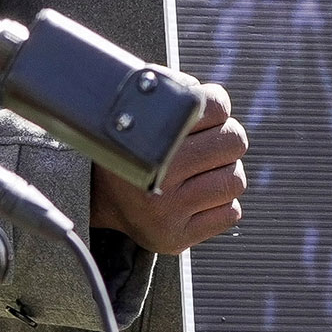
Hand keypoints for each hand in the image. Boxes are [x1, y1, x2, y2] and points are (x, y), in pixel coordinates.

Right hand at [88, 84, 245, 253]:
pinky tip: (196, 198)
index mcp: (145, 139)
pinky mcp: (176, 239)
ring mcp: (166, 214)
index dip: (216, 104)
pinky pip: (231, 213)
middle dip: (224, 138)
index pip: (213, 106)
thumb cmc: (129, 145)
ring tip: (200, 171)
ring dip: (224, 172)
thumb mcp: (138, 109)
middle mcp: (154, 179)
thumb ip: (174, 92)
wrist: (96, 196)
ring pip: (235, 180)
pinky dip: (220, 204)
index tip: (205, 110)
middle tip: (207, 141)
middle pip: (232, 141)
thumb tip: (215, 98)